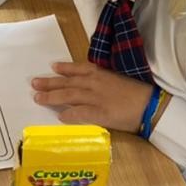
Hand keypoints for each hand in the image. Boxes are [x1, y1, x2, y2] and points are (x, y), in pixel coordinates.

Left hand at [31, 62, 154, 130]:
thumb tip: (91, 87)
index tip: (53, 67)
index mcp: (101, 74)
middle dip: (50, 83)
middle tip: (34, 83)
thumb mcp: (119, 82)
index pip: (78, 69)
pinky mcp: (99, 113)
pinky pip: (79, 114)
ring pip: (68, 96)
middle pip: (67, 83)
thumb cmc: (138, 94)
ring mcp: (95, 98)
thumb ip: (104, 83)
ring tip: (38, 98)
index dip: (64, 68)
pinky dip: (68, 115)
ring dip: (52, 97)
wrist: (151, 106)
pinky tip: (60, 118)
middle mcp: (95, 84)